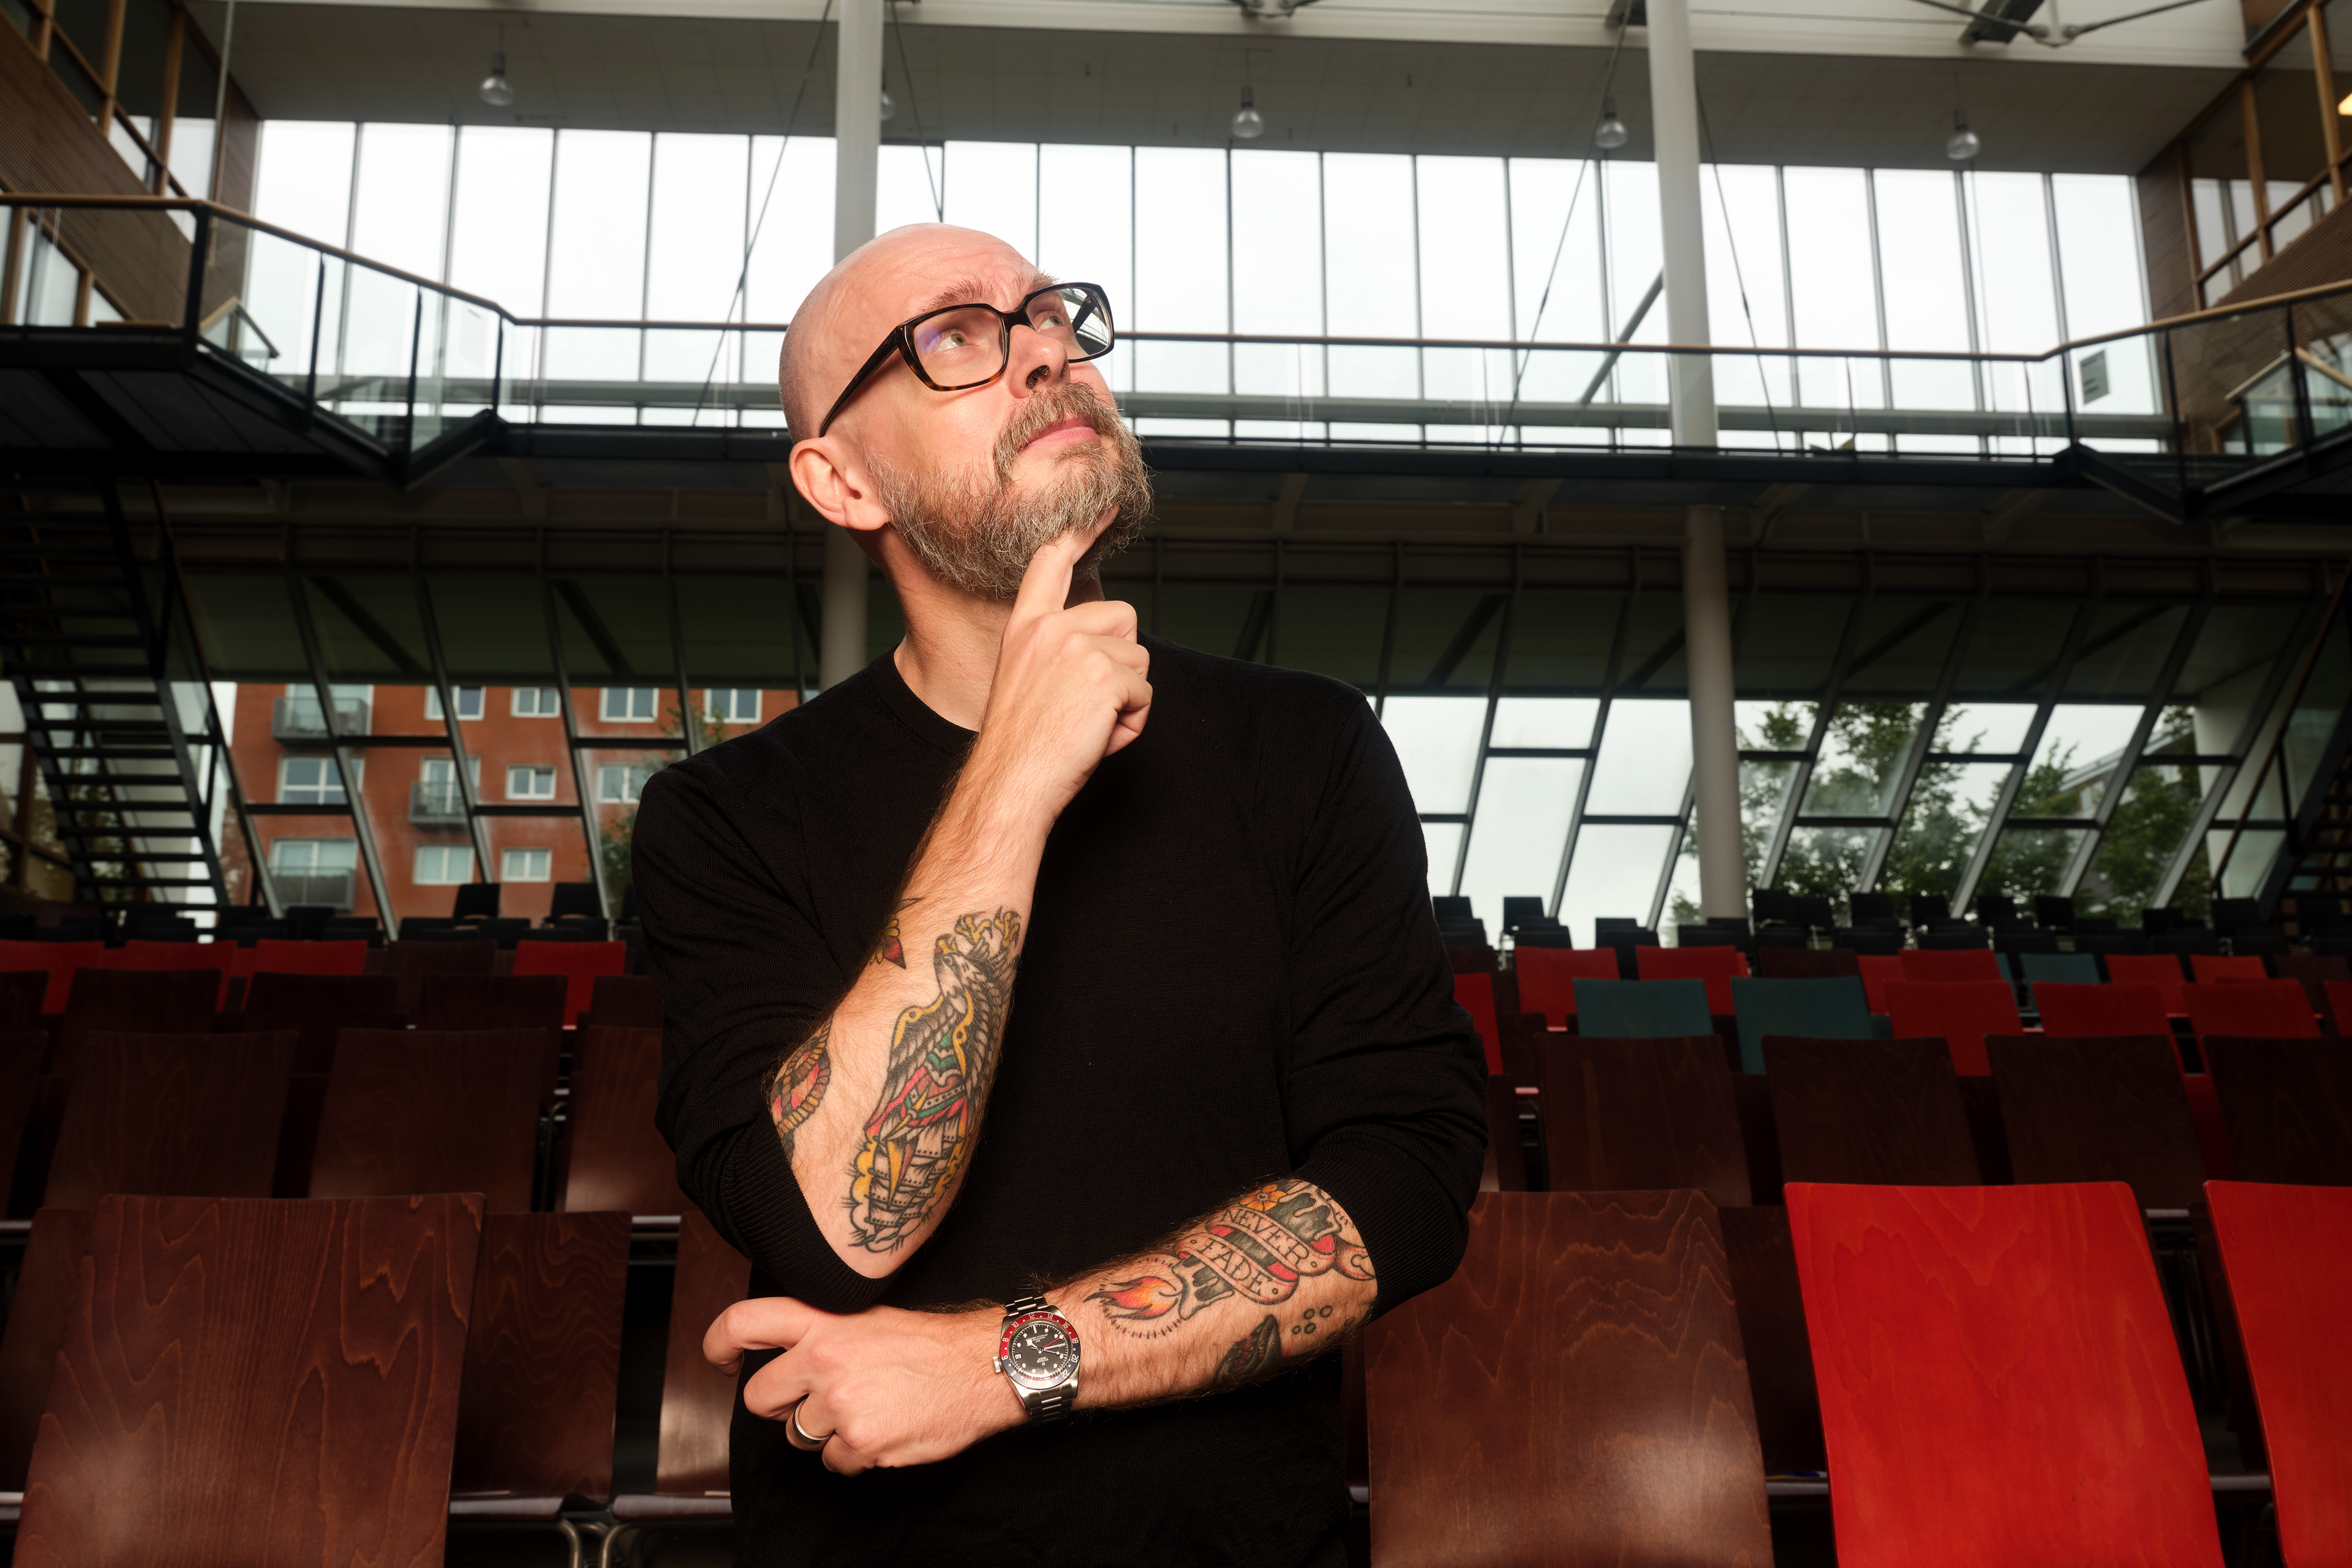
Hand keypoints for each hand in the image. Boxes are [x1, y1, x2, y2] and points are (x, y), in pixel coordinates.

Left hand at [705, 1296, 1022, 1476]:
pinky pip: (834, 1462)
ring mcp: (840, 1403)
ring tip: (865, 1410)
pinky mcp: (860, 1441)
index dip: (719, 1342)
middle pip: (759, 1396)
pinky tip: (883, 1429)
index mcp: (824, 1321)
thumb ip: (822, 1333)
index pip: (745, 1322)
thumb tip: (786, 1358)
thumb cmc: (930, 1344)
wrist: (982, 1367)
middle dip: (780, 1405)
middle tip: (813, 1399)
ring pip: (798, 1434)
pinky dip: (855, 1454)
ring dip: (824, 1431)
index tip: (720, 1358)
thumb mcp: (868, 1319)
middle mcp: (824, 1359)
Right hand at [961, 510, 1151, 830]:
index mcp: (1026, 627)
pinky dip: (1131, 724)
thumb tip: (1107, 645)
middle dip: (1120, 664)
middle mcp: (1050, 628)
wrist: (1011, 781)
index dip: (1081, 530)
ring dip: (1125, 700)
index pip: (1052, 562)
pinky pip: (1145, 694)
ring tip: (1086, 725)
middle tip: (1082, 705)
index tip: (1106, 506)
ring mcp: (1078, 648)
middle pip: (1123, 620)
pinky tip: (1096, 737)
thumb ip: (1059, 649)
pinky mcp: (1106, 675)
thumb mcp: (1027, 679)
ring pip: (1139, 661)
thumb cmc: (1021, 745)